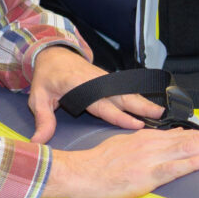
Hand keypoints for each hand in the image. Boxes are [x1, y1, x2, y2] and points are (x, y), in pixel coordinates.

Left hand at [26, 46, 160, 140]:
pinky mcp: (107, 80)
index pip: (102, 104)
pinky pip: (124, 90)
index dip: (119, 115)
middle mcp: (95, 82)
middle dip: (141, 106)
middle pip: (121, 96)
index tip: (135, 124)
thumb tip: (38, 142)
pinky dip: (139, 98)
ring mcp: (103, 79)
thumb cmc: (46, 77)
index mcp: (79, 86)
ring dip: (144, 102)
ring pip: (126, 92)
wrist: (53, 55)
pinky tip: (149, 106)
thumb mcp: (38, 98)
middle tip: (158, 116)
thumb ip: (42, 120)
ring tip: (160, 112)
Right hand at [40, 128, 198, 197]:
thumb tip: (160, 149)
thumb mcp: (122, 150)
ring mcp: (150, 159)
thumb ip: (143, 149)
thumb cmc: (95, 166)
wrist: (74, 173)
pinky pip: (173, 168)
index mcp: (148, 140)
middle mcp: (153, 145)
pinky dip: (193, 164)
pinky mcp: (144, 176)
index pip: (186, 136)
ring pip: (190, 150)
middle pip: (195, 140)